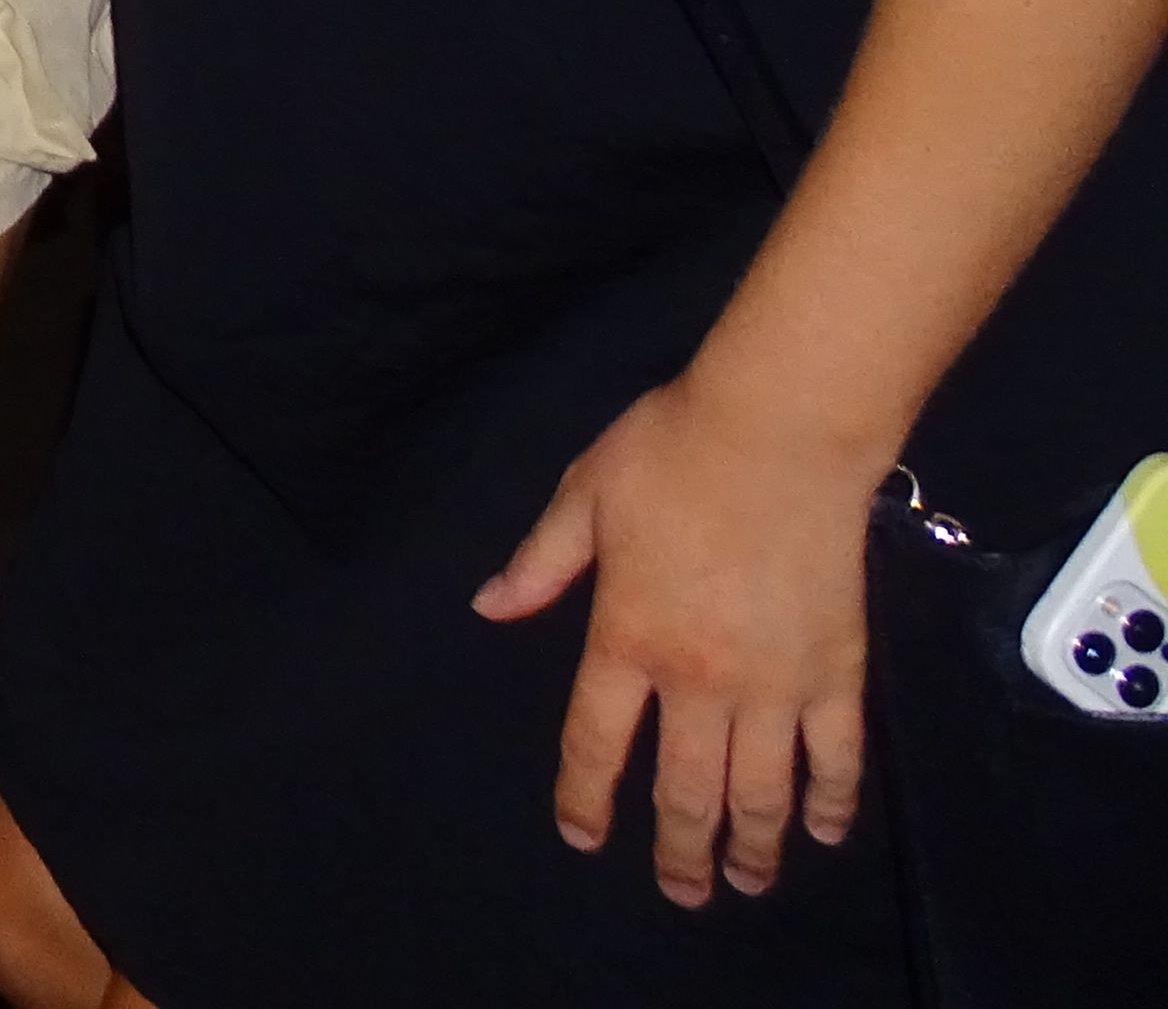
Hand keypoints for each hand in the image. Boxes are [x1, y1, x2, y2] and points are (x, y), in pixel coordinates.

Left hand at [472, 369, 877, 904]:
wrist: (777, 434)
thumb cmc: (669, 453)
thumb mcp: (581, 496)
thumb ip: (540, 563)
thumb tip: (488, 608)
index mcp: (627, 637)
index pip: (596, 741)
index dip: (586, 797)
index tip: (583, 837)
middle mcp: (699, 679)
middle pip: (685, 789)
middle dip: (679, 850)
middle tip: (681, 893)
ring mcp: (775, 683)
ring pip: (762, 791)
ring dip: (753, 846)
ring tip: (744, 883)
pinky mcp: (838, 672)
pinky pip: (836, 756)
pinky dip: (832, 801)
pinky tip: (825, 831)